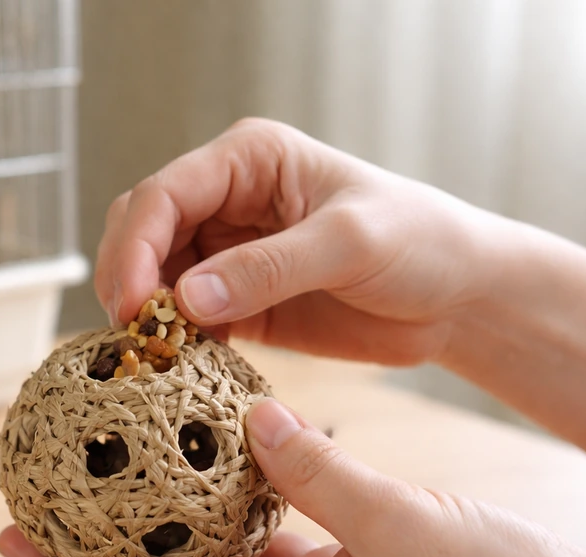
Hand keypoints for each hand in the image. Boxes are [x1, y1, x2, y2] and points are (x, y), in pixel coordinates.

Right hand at [94, 117, 501, 365]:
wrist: (457, 297)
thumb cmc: (420, 242)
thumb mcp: (350, 244)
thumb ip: (268, 268)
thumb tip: (186, 298)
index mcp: (248, 161)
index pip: (164, 194)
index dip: (137, 246)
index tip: (133, 303)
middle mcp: (228, 201)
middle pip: (143, 232)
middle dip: (129, 279)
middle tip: (132, 334)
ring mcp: (229, 253)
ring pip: (155, 279)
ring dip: (146, 316)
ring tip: (152, 356)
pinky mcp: (239, 302)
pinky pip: (186, 320)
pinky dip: (175, 343)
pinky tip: (181, 367)